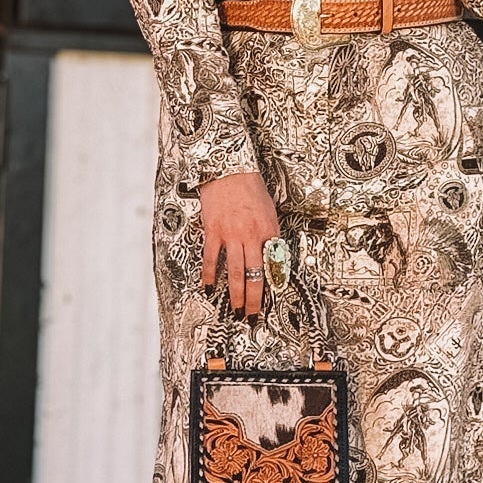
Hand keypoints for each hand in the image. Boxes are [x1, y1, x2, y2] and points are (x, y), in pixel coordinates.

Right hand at [198, 167, 281, 318]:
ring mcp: (231, 234)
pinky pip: (211, 258)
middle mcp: (251, 235)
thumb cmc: (250, 187)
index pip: (273, 264)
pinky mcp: (213, 231)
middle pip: (254, 274)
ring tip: (234, 308)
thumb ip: (269, 234)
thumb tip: (271, 256)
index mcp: (268, 230)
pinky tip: (209, 286)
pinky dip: (210, 274)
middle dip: (253, 298)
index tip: (270, 300)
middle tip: (251, 313)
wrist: (229, 169)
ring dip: (235, 293)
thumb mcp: (269, 211)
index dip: (272, 285)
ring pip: (235, 271)